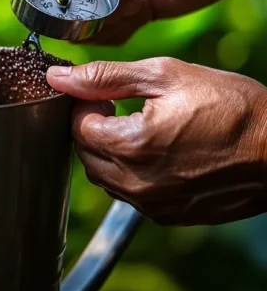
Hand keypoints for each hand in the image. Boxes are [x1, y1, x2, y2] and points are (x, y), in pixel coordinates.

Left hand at [47, 58, 266, 225]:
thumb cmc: (232, 106)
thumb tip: (58, 77)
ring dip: (108, 152)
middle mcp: (135, 182)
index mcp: (131, 145)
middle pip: (85, 154)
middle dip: (93, 129)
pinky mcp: (167, 216)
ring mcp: (152, 204)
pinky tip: (155, 153)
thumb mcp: (166, 75)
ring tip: (138, 129)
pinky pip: (128, 195)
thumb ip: (106, 77)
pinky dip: (129, 173)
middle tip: (117, 108)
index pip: (76, 128)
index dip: (86, 106)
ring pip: (103, 178)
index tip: (106, 96)